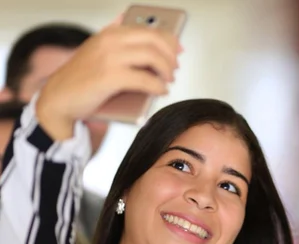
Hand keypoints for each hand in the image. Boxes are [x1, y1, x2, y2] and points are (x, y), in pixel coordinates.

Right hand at [36, 20, 180, 140]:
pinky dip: (158, 87)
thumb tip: (149, 34)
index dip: (169, 39)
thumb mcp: (99, 51)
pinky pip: (145, 80)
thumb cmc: (83, 78)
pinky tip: (160, 91)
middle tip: (174, 69)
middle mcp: (110, 40)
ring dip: (166, 70)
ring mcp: (109, 58)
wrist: (58, 99)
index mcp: (110, 33)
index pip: (148, 29)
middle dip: (170, 55)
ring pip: (153, 57)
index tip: (179, 49)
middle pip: (154, 40)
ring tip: (168, 80)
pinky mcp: (110, 78)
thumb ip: (120, 41)